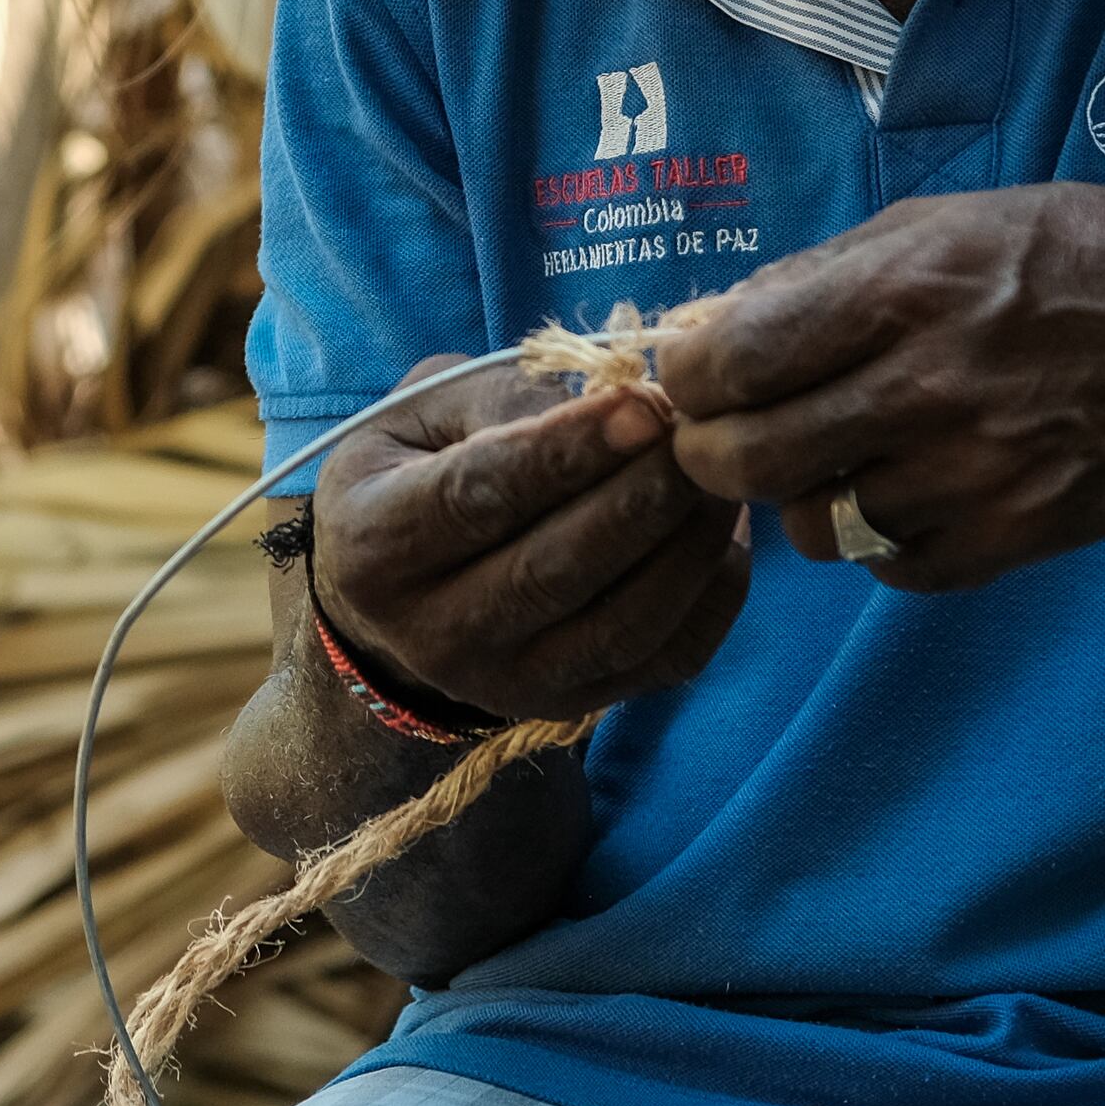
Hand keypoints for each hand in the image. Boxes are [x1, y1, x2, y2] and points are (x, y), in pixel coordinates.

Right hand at [310, 354, 748, 724]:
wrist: (397, 598)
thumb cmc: (417, 470)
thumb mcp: (424, 412)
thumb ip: (503, 397)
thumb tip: (614, 399)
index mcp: (378, 545)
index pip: (479, 497)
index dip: (566, 451)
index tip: (643, 403)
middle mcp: (434, 633)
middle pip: (555, 569)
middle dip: (642, 495)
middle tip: (697, 432)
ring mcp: (506, 684)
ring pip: (619, 624)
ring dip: (687, 545)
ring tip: (719, 472)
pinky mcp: (571, 708)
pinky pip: (664, 660)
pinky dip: (712, 596)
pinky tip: (726, 530)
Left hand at [657, 186, 1104, 590]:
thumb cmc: (1067, 260)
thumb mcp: (941, 222)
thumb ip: (819, 275)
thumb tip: (710, 323)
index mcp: (901, 291)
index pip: (733, 359)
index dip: (686, 377)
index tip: (690, 375)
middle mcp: (926, 389)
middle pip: (749, 460)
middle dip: (711, 453)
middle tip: (724, 437)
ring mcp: (969, 477)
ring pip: (812, 528)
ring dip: (798, 499)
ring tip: (827, 462)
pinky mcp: (1007, 542)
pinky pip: (889, 567)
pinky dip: (874, 539)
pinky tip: (899, 492)